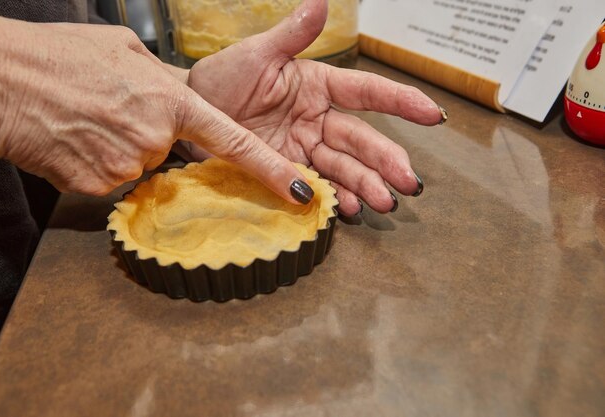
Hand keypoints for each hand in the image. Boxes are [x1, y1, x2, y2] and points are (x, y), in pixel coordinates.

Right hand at [0, 13, 312, 204]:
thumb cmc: (57, 59)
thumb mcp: (123, 51)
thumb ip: (162, 78)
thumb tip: (175, 93)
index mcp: (171, 101)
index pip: (234, 142)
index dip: (272, 170)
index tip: (302, 192)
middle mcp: (156, 139)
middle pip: (174, 152)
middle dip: (155, 135)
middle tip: (115, 109)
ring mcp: (128, 166)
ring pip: (142, 166)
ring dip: (124, 146)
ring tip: (91, 119)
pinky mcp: (99, 188)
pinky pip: (114, 178)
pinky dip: (101, 161)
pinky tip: (78, 139)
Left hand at [186, 0, 444, 215]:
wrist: (186, 116)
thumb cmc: (220, 80)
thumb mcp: (256, 54)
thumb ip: (291, 34)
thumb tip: (321, 1)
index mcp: (317, 86)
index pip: (366, 92)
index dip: (400, 102)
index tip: (431, 114)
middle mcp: (317, 119)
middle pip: (360, 140)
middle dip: (387, 160)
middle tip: (410, 182)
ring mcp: (303, 148)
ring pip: (343, 167)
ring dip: (367, 185)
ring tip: (386, 201)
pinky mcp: (287, 171)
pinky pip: (315, 185)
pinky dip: (334, 198)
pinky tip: (350, 209)